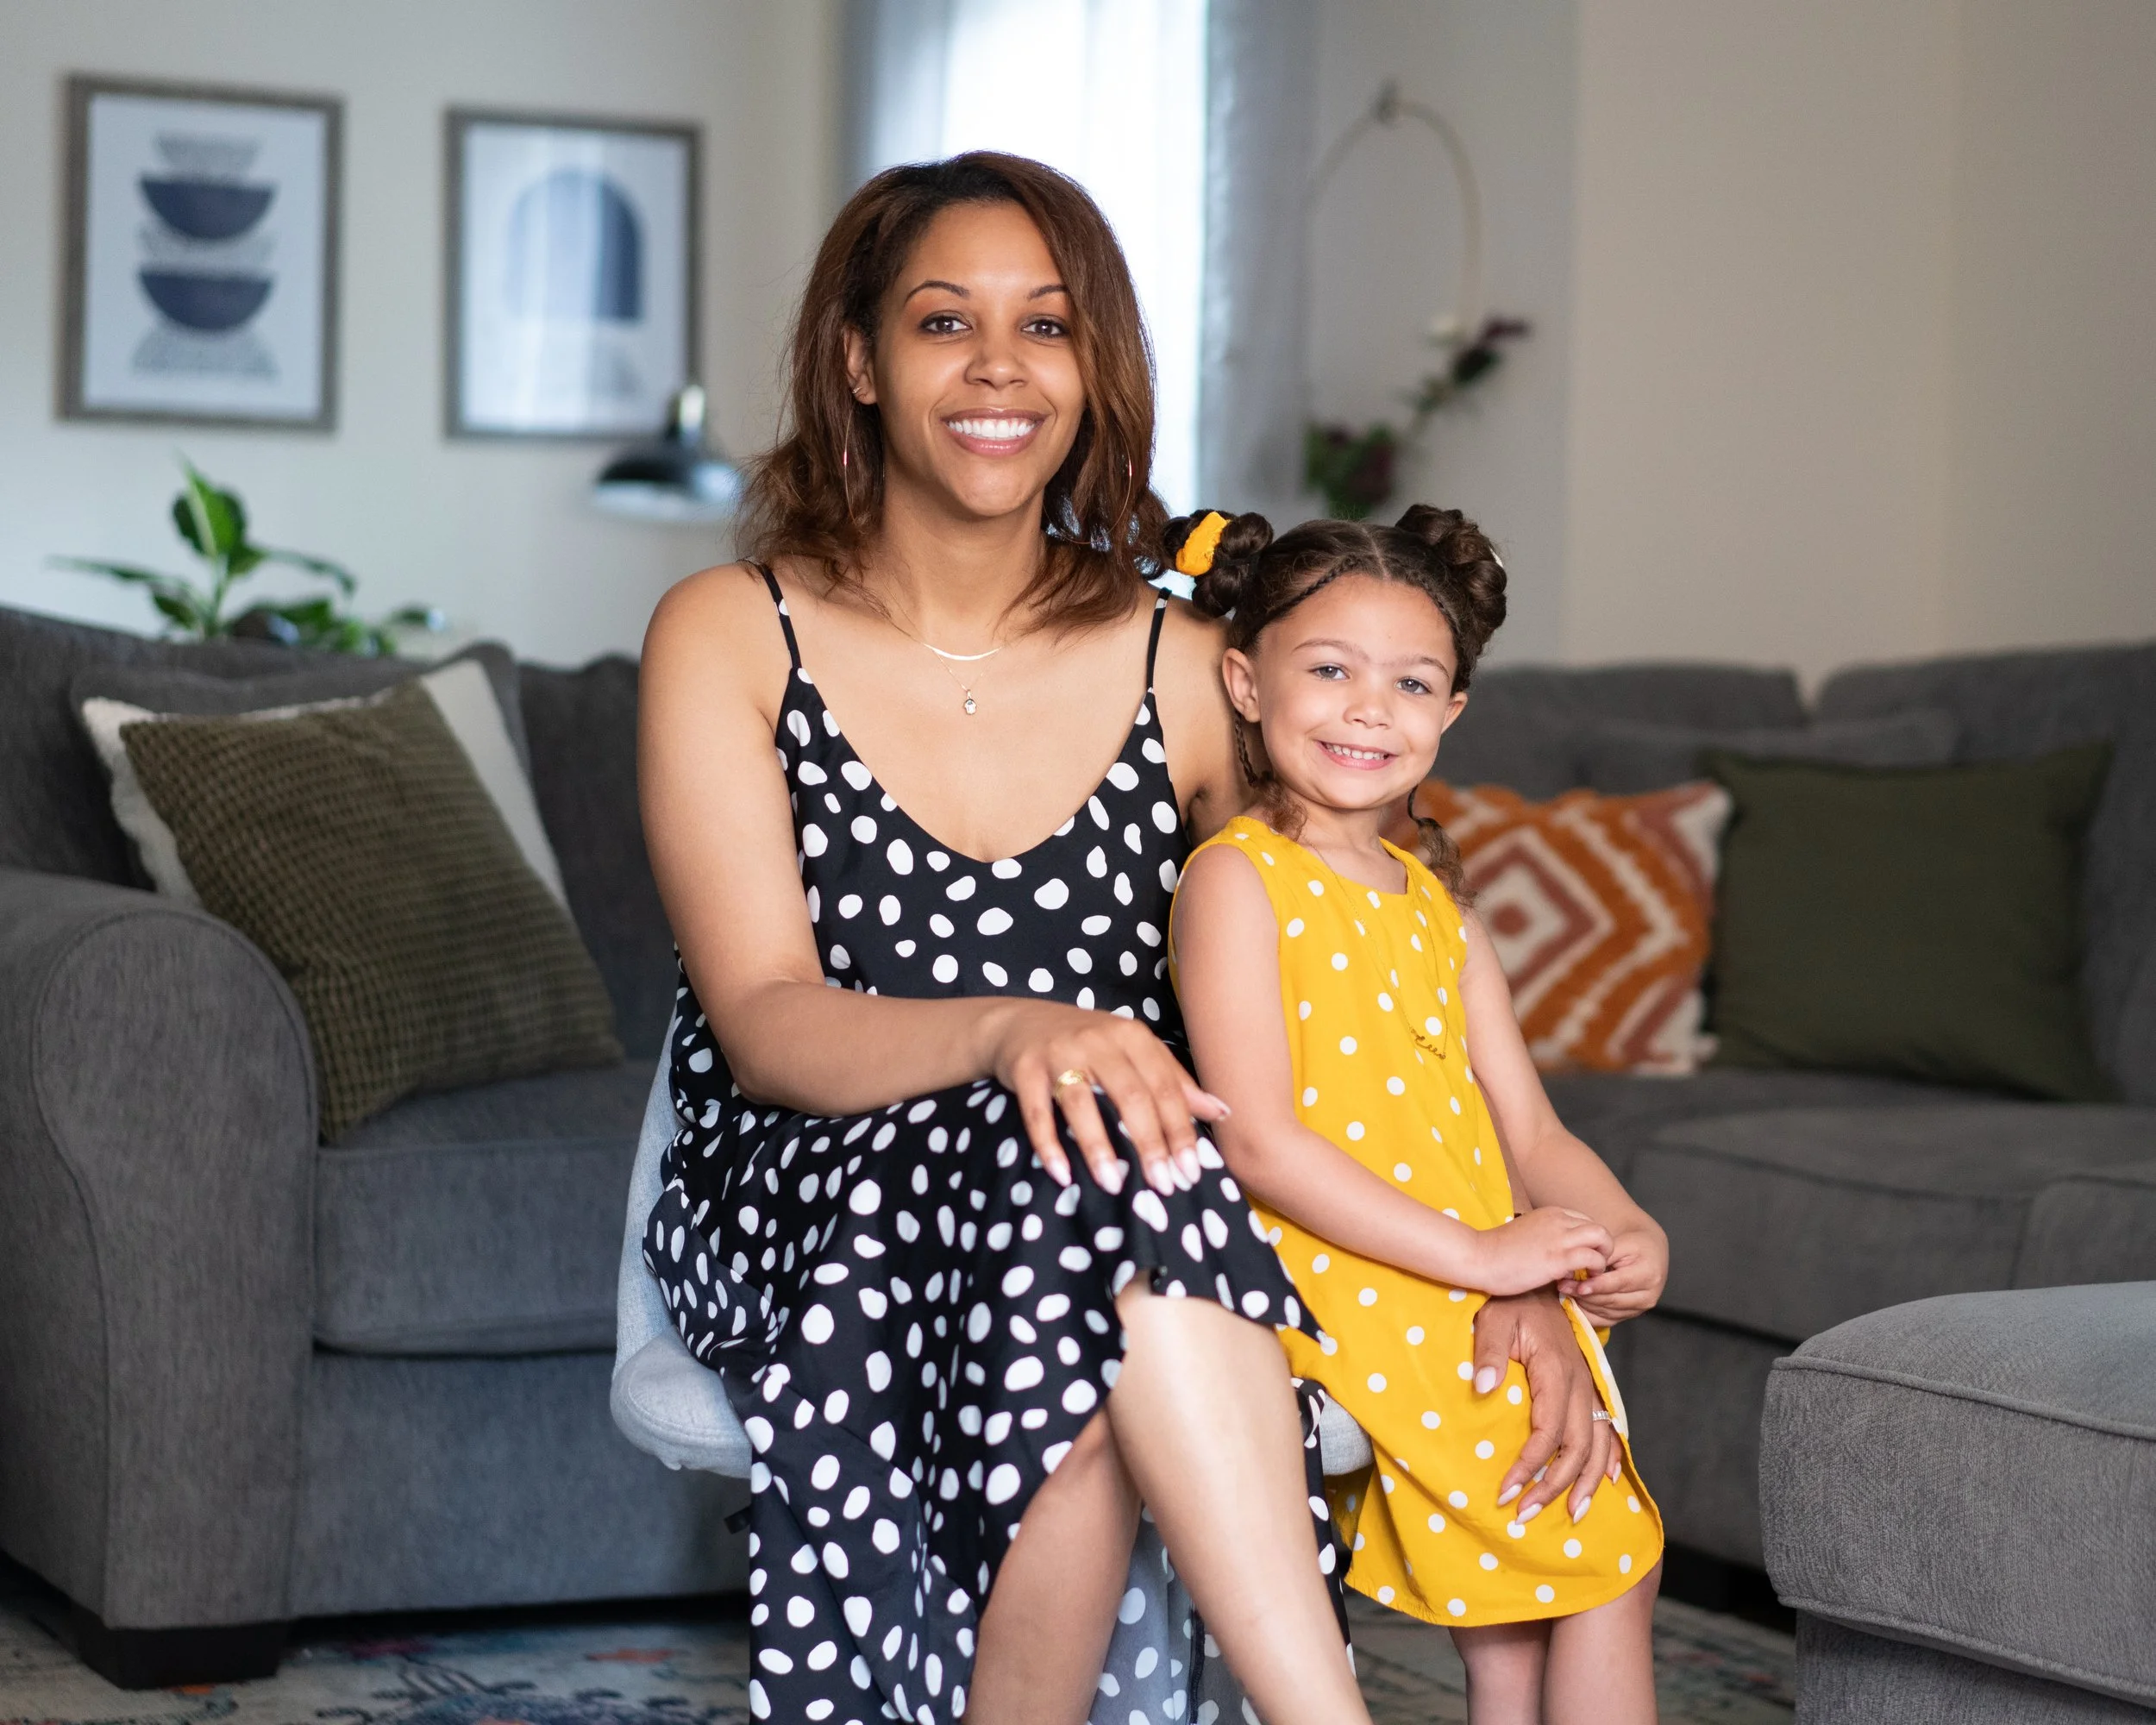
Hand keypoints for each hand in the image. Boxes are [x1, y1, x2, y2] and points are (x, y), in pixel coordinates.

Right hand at [988, 1000, 1227, 1195]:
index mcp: (1133, 1037)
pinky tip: (1062, 1175)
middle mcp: (1099, 1040)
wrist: (1018, 1022)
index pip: (1165, 1087)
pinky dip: (1048, 1144)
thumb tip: (1222, 1111)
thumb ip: (1174, 1081)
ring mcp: (1060, 1053)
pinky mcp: (1025, 1069)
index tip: (1191, 1170)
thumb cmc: (1088, 1044)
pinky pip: (1038, 1112)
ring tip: (1113, 1186)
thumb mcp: (1133, 1053)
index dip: (1179, 1130)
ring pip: (1083, 1103)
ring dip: (1099, 1148)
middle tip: (1162, 1185)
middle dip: (1149, 1143)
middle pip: (1130, 1095)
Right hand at [1471, 1207, 1612, 1296]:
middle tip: (1590, 1269)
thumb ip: (1545, 1236)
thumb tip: (1555, 1251)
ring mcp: (1560, 1237)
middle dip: (1602, 1249)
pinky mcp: (1558, 1258)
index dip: (1588, 1243)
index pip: (1586, 1222)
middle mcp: (1559, 1219)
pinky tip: (1579, 1283)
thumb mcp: (1527, 1233)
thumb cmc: (1496, 1250)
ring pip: (1602, 1237)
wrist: (1479, 1257)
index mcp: (1551, 1213)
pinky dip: (1593, 1272)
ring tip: (1590, 1275)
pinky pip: (1593, 1259)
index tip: (1580, 1260)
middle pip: (1599, 1228)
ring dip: (1603, 1258)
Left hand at [1472, 1289, 1618, 1523]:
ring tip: (1571, 1515)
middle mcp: (1580, 1385)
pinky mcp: (1588, 1388)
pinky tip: (1606, 1482)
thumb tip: (1481, 1388)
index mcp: (1557, 1372)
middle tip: (1525, 1515)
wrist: (1537, 1283)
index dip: (1529, 1466)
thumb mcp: (1492, 1319)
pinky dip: (1609, 1459)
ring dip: (1584, 1483)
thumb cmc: (1510, 1303)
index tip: (1505, 1491)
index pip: (1548, 1432)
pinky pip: (1607, 1429)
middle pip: (1576, 1448)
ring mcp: (1589, 1388)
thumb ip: (1488, 1353)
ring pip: (1597, 1445)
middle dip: (1553, 1487)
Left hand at [1569, 1223, 1667, 1324]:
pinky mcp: (1629, 1315)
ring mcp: (1638, 1309)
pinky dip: (1588, 1312)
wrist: (1650, 1254)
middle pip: (1610, 1300)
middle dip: (1584, 1295)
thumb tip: (1580, 1266)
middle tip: (1563, 1286)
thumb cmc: (1635, 1244)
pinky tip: (1574, 1301)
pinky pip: (1605, 1319)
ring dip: (1583, 1303)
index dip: (1596, 1286)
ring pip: (1605, 1312)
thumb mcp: (1621, 1242)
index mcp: (1648, 1275)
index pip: (1617, 1283)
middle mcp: (1647, 1296)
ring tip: (1565, 1291)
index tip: (1577, 1286)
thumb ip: (1603, 1254)